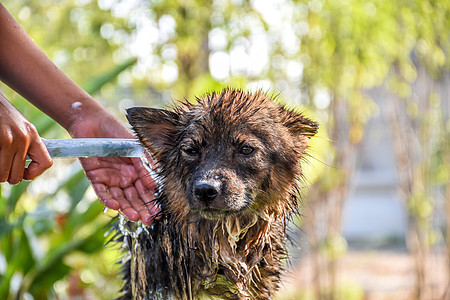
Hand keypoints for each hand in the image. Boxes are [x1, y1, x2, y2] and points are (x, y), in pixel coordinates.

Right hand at [0, 93, 52, 183]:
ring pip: (2, 175)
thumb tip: (33, 164)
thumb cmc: (2, 115)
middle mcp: (23, 139)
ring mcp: (8, 140)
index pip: (46, 163)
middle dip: (8, 176)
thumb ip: (27, 144)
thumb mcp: (20, 127)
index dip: (34, 173)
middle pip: (18, 176)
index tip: (23, 172)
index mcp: (33, 136)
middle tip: (3, 168)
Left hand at [70, 110, 158, 224]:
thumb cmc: (117, 132)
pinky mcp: (95, 178)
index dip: (152, 201)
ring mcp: (110, 179)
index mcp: (136, 171)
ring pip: (120, 199)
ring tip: (135, 217)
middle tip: (149, 221)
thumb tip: (155, 184)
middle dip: (142, 210)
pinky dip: (108, 200)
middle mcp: (124, 178)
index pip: (146, 190)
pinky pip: (102, 192)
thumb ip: (145, 164)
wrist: (94, 122)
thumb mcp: (136, 147)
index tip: (159, 212)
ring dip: (127, 209)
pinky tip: (116, 206)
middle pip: (134, 198)